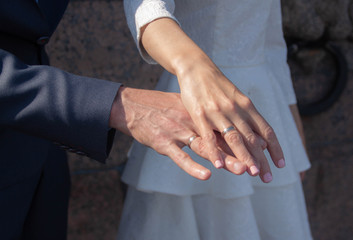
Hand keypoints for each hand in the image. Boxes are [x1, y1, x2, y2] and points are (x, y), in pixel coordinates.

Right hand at [109, 87, 246, 179]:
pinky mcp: (163, 142)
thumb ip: (202, 115)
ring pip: (205, 147)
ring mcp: (178, 131)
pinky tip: (206, 174)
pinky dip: (193, 165)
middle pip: (221, 138)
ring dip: (224, 159)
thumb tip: (219, 123)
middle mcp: (193, 120)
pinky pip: (180, 156)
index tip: (264, 149)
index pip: (228, 126)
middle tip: (259, 165)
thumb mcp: (184, 105)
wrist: (133, 105)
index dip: (246, 138)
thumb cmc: (160, 106)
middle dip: (242, 152)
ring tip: (242, 169)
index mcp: (200, 113)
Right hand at [177, 60, 284, 182]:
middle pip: (253, 138)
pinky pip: (209, 136)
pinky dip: (215, 152)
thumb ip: (247, 116)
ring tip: (251, 173)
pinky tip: (219, 165)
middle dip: (262, 159)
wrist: (196, 68)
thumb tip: (260, 136)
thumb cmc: (217, 85)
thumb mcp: (236, 97)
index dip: (275, 148)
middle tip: (267, 178)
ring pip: (234, 138)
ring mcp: (218, 112)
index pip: (266, 130)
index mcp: (246, 106)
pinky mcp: (200, 114)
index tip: (280, 164)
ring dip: (244, 157)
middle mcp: (236, 109)